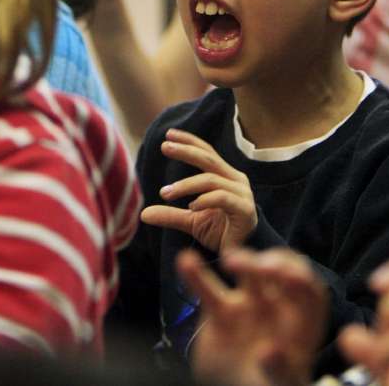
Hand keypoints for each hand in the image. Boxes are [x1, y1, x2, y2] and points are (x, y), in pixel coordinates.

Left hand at [140, 128, 257, 251]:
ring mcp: (243, 194)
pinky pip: (223, 198)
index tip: (168, 134)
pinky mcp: (245, 210)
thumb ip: (170, 215)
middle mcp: (236, 180)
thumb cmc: (220, 232)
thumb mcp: (190, 221)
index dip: (189, 141)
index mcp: (225, 176)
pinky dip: (205, 199)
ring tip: (166, 193)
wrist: (239, 254)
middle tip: (164, 147)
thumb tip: (143, 214)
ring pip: (211, 180)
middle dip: (186, 151)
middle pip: (209, 159)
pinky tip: (191, 207)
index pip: (207, 152)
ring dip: (186, 185)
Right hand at [179, 248, 324, 385]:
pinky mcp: (222, 312)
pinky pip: (210, 292)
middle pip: (282, 275)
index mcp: (302, 324)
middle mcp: (279, 308)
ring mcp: (250, 306)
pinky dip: (197, 276)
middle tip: (261, 267)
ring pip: (249, 276)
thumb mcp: (280, 383)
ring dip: (243, 261)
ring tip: (230, 260)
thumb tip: (270, 351)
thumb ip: (279, 369)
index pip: (310, 294)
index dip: (302, 281)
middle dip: (274, 264)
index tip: (290, 276)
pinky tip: (186, 261)